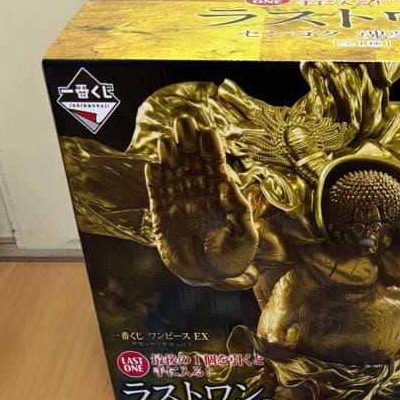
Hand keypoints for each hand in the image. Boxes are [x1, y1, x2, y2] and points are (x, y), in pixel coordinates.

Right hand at [146, 115, 258, 283]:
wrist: (207, 277)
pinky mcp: (161, 212)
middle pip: (191, 158)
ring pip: (172, 169)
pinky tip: (154, 167)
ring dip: (169, 154)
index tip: (208, 132)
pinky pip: (156, 191)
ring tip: (168, 143)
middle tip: (184, 122)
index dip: (211, 147)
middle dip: (188, 139)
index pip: (214, 163)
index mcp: (219, 191)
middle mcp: (197, 189)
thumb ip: (240, 213)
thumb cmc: (231, 258)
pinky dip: (154, 179)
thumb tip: (229, 184)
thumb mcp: (245, 239)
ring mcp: (178, 198)